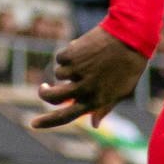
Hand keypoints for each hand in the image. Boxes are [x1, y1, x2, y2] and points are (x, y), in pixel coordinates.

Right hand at [33, 26, 148, 128]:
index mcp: (94, 101)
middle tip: (44, 87)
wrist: (130, 38)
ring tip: (87, 59)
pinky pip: (61, 58)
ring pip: (58, 74)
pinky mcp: (70, 55)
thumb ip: (104, 108)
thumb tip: (94, 125)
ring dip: (67, 67)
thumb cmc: (129, 67)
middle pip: (51, 97)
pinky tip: (85, 49)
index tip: (32, 124)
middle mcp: (82, 89)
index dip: (46, 122)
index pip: (65, 117)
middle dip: (44, 93)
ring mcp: (75, 72)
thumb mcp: (121, 92)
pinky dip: (70, 53)